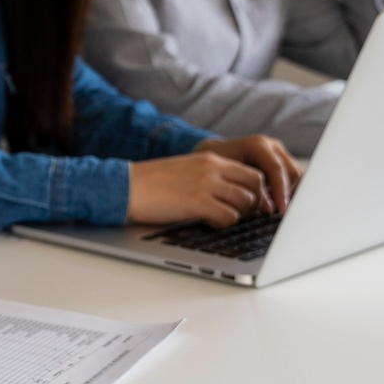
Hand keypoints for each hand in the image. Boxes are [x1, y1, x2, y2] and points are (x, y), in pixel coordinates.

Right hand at [127, 135, 300, 227]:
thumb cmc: (152, 183)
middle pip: (256, 186)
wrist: (126, 186)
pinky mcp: (197, 203)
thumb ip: (210, 177)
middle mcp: (212, 169)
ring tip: (219, 218)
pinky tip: (208, 223)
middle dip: (255, 204)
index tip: (251, 204)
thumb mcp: (186, 170)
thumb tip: (233, 194)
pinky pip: (228, 217)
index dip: (257, 191)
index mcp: (211, 159)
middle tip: (242, 215)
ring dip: (239, 215)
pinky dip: (223, 224)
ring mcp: (206, 185)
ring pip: (246, 202)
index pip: (252, 172)